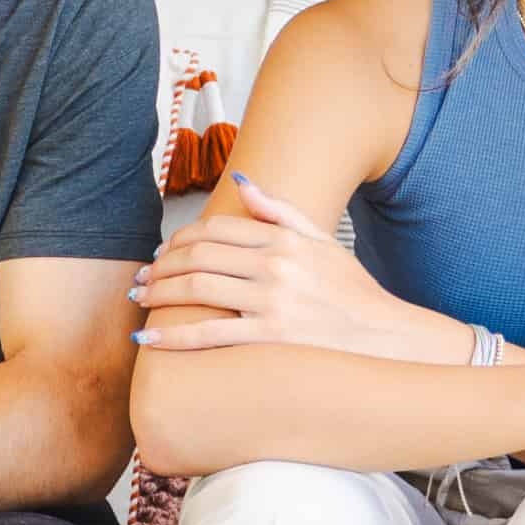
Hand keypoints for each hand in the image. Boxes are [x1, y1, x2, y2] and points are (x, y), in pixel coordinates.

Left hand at [131, 173, 442, 356]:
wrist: (384, 338)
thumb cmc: (353, 292)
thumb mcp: (323, 241)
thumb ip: (280, 212)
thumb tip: (241, 183)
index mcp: (284, 240)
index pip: (217, 229)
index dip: (181, 238)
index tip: (164, 251)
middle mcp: (276, 266)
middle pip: (199, 255)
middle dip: (162, 265)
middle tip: (142, 276)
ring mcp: (273, 301)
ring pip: (197, 289)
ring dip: (159, 293)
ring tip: (140, 298)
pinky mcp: (271, 338)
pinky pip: (210, 335)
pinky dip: (173, 337)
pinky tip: (148, 341)